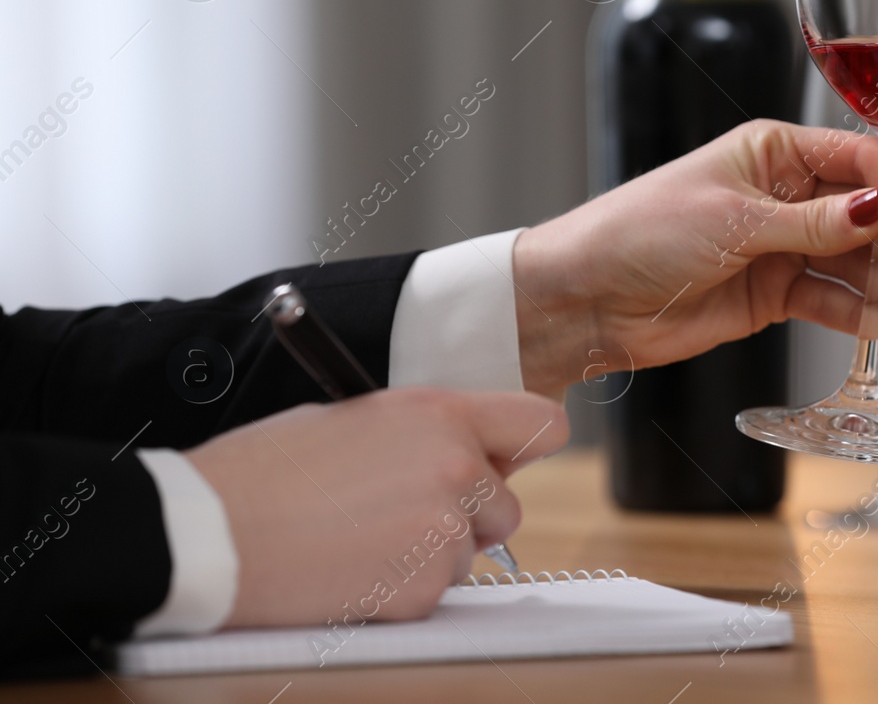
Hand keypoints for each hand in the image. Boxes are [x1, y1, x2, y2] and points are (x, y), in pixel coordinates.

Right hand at [187, 387, 567, 628]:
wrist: (210, 532)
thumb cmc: (266, 470)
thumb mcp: (355, 418)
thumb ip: (425, 432)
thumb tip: (467, 450)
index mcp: (439, 413)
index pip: (540, 423)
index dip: (522, 447)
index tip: (505, 461)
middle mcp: (456, 466)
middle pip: (507, 505)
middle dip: (469, 515)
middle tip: (402, 513)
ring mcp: (443, 530)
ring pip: (470, 552)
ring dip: (430, 553)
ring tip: (360, 539)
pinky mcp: (422, 587)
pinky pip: (435, 591)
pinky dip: (402, 589)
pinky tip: (352, 569)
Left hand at [512, 119, 877, 394]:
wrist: (586, 298)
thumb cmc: (641, 232)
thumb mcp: (734, 220)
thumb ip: (812, 223)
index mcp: (773, 153)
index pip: (856, 159)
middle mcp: (786, 196)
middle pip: (866, 214)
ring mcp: (782, 247)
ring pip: (855, 263)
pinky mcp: (774, 295)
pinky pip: (832, 303)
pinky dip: (865, 316)